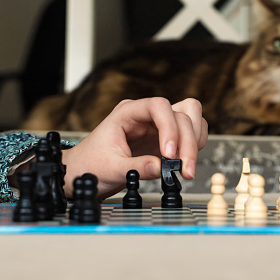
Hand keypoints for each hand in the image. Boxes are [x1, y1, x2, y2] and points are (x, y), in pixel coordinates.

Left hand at [61, 97, 207, 198]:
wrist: (84, 173)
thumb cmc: (91, 164)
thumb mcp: (110, 168)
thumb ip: (135, 167)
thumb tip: (160, 167)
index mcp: (128, 112)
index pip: (158, 106)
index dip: (168, 127)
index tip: (168, 153)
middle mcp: (147, 115)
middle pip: (181, 114)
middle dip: (186, 142)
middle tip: (185, 168)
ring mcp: (159, 126)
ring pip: (191, 119)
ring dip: (195, 142)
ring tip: (187, 167)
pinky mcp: (167, 139)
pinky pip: (191, 133)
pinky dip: (195, 147)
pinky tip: (186, 163)